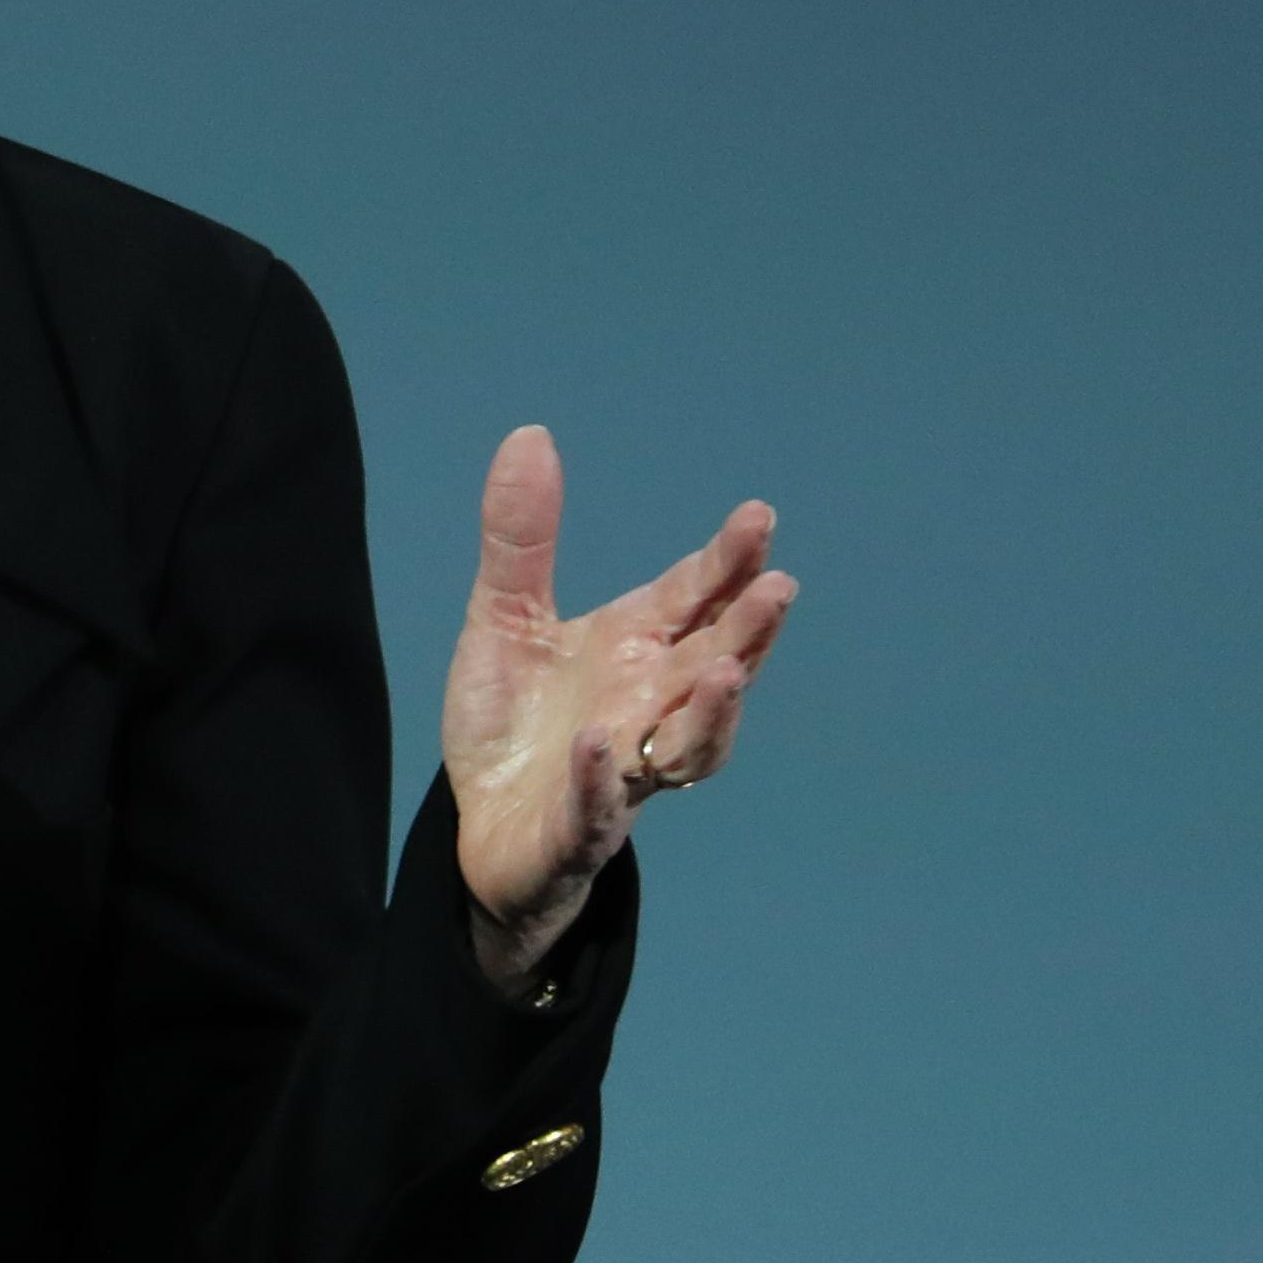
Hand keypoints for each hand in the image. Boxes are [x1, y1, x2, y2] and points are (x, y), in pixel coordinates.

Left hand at [442, 426, 795, 985]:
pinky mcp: (578, 829)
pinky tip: (597, 745)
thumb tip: (529, 433)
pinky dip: (600, 778)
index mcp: (636, 650)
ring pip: (688, 748)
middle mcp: (647, 708)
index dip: (728, 563)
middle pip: (713, 667)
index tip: (758, 518)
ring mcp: (622, 772)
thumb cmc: (517, 721)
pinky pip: (598, 807)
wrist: (484, 824)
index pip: (694, 599)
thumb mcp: (505, 617)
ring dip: (712, 713)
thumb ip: (522, 537)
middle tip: (778, 590)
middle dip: (748, 632)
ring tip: (727, 671)